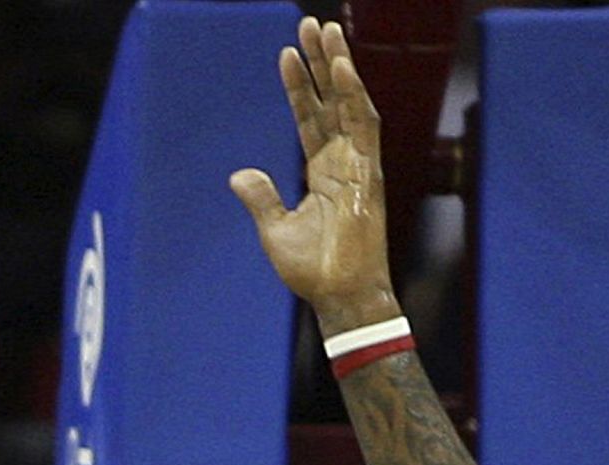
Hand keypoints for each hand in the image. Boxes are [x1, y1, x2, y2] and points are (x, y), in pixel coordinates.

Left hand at [229, 18, 399, 336]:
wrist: (338, 294)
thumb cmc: (312, 269)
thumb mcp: (275, 229)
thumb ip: (261, 198)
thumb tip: (239, 174)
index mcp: (324, 170)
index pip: (309, 117)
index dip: (299, 87)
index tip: (286, 54)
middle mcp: (343, 160)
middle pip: (330, 100)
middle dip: (320, 62)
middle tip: (310, 24)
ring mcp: (358, 163)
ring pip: (350, 102)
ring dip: (339, 66)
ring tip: (325, 30)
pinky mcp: (368, 172)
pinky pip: (361, 125)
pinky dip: (352, 95)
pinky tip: (342, 68)